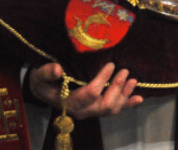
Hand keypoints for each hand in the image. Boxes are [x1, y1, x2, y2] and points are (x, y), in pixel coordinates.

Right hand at [29, 62, 143, 119]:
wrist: (43, 92)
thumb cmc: (42, 82)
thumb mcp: (39, 75)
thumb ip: (47, 72)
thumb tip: (58, 69)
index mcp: (69, 103)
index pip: (90, 94)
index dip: (102, 80)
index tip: (110, 64)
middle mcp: (82, 111)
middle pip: (105, 105)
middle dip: (117, 88)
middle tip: (124, 71)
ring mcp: (90, 112)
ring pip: (112, 109)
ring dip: (124, 95)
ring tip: (133, 80)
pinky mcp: (96, 109)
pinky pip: (114, 110)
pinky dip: (128, 104)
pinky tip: (139, 98)